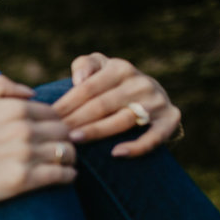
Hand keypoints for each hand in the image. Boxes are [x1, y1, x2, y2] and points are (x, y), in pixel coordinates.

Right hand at [0, 75, 76, 208]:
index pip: (54, 112)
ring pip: (67, 152)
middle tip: (59, 147)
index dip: (54, 122)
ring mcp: (24, 155)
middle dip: (65, 138)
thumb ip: (1, 85)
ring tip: (63, 162)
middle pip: (65, 131)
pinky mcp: (22, 181)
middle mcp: (23, 129)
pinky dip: (67, 175)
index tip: (48, 132)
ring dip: (69, 156)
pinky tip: (63, 176)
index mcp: (14, 108)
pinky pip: (61, 175)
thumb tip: (31, 93)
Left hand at [51, 53, 180, 157]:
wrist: (150, 94)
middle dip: (76, 120)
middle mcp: (141, 83)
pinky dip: (136, 147)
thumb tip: (79, 79)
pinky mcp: (170, 120)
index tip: (49, 117)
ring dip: (96, 131)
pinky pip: (154, 137)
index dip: (66, 104)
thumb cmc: (112, 82)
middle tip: (56, 133)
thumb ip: (85, 65)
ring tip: (74, 140)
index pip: (87, 88)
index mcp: (121, 68)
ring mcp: (157, 102)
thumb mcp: (99, 66)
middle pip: (102, 105)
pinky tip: (116, 153)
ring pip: (122, 120)